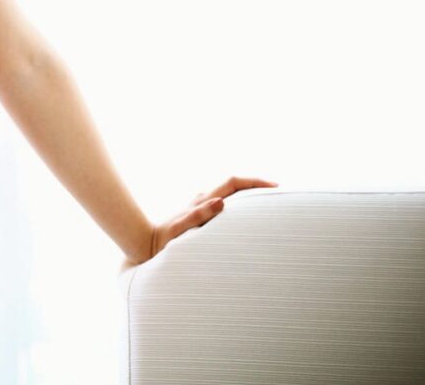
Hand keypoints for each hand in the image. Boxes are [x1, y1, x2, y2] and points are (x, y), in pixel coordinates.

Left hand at [119, 176, 279, 272]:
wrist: (146, 245)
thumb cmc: (163, 241)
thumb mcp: (180, 230)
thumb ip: (197, 216)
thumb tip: (220, 202)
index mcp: (202, 201)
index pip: (233, 183)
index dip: (254, 181)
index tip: (274, 186)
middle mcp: (203, 200)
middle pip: (235, 186)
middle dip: (257, 187)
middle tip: (281, 195)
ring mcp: (202, 207)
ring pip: (231, 196)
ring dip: (249, 197)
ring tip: (271, 206)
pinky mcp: (201, 217)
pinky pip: (226, 208)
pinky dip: (240, 208)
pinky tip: (248, 221)